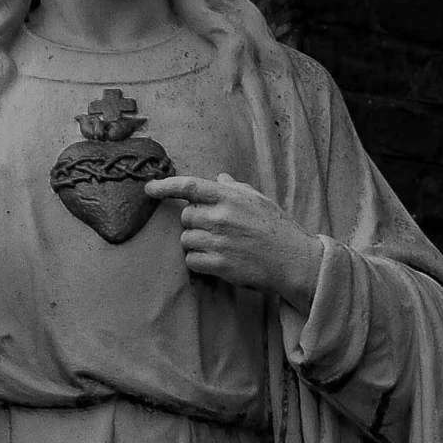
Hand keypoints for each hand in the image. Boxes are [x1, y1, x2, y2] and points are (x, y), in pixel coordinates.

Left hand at [145, 173, 323, 313]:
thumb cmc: (278, 228)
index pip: (189, 186)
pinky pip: (191, 261)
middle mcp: (221, 217)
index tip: (149, 188)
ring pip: (186, 240)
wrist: (294, 261)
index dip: (165, 186)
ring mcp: (219, 241)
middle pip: (185, 217)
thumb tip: (219, 177)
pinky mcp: (219, 265)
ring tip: (218, 246)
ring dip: (196, 244)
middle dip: (193, 223)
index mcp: (230, 196)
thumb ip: (236, 188)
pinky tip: (216, 261)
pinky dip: (198, 262)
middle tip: (214, 230)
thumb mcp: (259, 200)